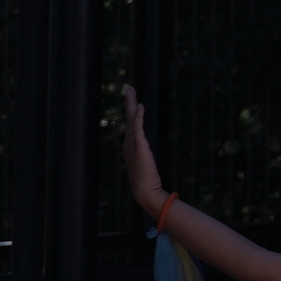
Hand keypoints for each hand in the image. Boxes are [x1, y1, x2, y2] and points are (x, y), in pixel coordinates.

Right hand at [119, 84, 168, 216]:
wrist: (145, 192)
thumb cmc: (147, 183)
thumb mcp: (147, 168)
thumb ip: (148, 161)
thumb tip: (151, 161)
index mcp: (131, 147)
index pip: (131, 125)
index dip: (132, 112)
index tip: (134, 102)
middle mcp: (128, 143)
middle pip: (129, 118)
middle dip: (129, 102)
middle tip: (129, 88)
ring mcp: (132, 144)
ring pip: (131, 119)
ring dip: (132, 104)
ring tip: (131, 91)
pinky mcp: (139, 146)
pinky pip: (137, 127)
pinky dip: (138, 116)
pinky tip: (140, 106)